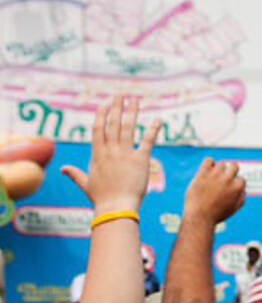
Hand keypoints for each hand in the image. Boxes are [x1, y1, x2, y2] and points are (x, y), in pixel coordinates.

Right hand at [61, 97, 160, 214]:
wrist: (116, 208)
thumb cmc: (101, 199)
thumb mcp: (86, 184)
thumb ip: (75, 174)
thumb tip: (62, 169)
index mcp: (98, 155)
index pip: (98, 129)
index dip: (101, 115)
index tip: (104, 104)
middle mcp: (110, 151)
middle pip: (113, 123)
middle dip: (116, 107)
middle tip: (120, 94)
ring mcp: (125, 154)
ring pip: (128, 127)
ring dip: (132, 112)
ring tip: (135, 99)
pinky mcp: (140, 160)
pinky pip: (147, 141)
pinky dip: (153, 130)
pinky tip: (158, 120)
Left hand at [183, 158, 245, 224]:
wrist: (199, 217)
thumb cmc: (216, 215)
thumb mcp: (234, 209)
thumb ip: (241, 197)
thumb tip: (243, 188)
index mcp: (237, 188)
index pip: (241, 179)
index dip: (235, 184)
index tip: (228, 189)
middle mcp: (227, 179)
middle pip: (234, 165)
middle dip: (231, 171)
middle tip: (224, 179)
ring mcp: (215, 175)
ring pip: (221, 163)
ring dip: (219, 169)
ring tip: (213, 178)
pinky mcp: (203, 173)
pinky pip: (208, 160)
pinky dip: (209, 163)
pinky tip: (207, 171)